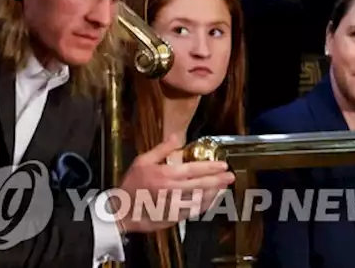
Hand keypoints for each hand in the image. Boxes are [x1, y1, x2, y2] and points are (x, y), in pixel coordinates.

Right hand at [117, 135, 234, 232]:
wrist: (124, 210)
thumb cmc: (132, 184)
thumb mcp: (142, 161)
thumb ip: (161, 149)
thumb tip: (177, 137)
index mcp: (166, 174)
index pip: (194, 169)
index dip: (210, 167)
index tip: (222, 165)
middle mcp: (174, 190)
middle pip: (202, 184)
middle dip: (219, 180)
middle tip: (230, 176)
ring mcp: (177, 205)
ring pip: (202, 199)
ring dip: (216, 192)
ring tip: (224, 187)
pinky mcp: (177, 216)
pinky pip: (196, 210)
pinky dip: (207, 205)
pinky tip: (212, 200)